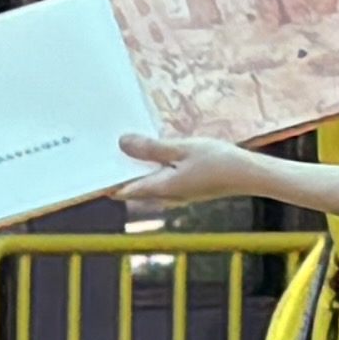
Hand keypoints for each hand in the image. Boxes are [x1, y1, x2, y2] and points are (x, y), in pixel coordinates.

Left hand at [114, 130, 271, 214]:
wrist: (249, 175)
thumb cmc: (219, 161)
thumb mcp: (183, 149)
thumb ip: (152, 147)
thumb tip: (122, 143)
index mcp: (159, 188)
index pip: (121, 190)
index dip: (103, 180)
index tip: (89, 166)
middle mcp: (163, 196)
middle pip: (130, 186)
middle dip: (117, 170)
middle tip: (102, 148)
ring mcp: (174, 194)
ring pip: (145, 182)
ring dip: (134, 167)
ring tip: (122, 144)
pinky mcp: (184, 188)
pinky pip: (159, 178)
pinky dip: (151, 166)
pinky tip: (151, 150)